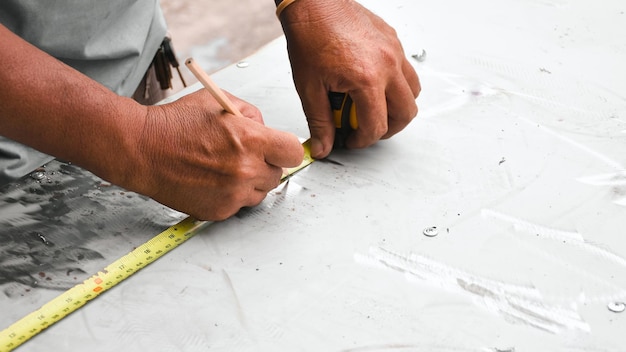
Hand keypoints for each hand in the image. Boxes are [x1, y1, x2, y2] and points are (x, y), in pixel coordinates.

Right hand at [128, 89, 303, 220]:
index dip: (285, 150)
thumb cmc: (176, 124)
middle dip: (264, 164)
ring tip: (224, 167)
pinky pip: (239, 205)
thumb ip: (251, 114)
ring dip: (249, 182)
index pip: (292, 153)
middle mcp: (245, 170)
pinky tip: (211, 180)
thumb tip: (266, 129)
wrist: (142, 149)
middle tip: (242, 155)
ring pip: (260, 192)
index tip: (278, 149)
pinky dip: (230, 195)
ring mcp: (233, 194)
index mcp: (250, 140)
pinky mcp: (220, 210)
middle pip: (277, 175)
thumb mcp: (220, 101)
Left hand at [279, 0, 420, 157]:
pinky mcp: (393, 40)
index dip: (362, 140)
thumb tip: (323, 146)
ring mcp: (394, 51)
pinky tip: (371, 83)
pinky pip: (406, 70)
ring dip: (397, 107)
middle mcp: (387, 64)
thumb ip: (319, 122)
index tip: (351, 139)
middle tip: (367, 130)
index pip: (377, 126)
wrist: (314, 4)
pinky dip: (395, 83)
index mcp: (366, 79)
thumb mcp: (309, 87)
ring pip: (413, 91)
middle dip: (388, 128)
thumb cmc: (310, 37)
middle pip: (406, 113)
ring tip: (373, 108)